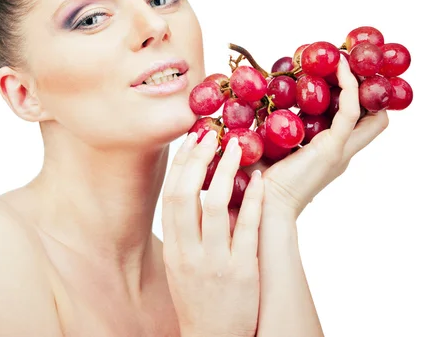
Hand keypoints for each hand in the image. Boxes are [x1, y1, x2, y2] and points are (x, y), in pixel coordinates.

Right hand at [162, 130, 264, 336]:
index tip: (191, 141)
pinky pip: (247, 228)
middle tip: (212, 135)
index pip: (170, 197)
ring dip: (226, 171)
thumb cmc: (200, 298)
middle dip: (197, 160)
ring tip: (238, 146)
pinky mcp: (242, 272)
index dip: (180, 166)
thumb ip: (186, 231)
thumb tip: (194, 193)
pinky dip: (254, 200)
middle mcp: (188, 253)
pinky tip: (260, 180)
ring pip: (215, 205)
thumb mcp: (182, 265)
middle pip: (185, 195)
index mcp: (173, 249)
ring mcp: (215, 262)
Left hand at [243, 54, 388, 219]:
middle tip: (347, 63)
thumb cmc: (259, 183)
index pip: (354, 123)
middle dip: (366, 91)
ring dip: (360, 84)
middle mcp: (339, 151)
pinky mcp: (333, 147)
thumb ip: (264, 128)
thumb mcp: (265, 148)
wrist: (262, 208)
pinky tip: (338, 66)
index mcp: (326, 153)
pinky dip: (348, 85)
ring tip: (344, 58)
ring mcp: (340, 150)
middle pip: (372, 119)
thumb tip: (246, 104)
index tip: (334, 70)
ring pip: (370, 114)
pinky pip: (349, 110)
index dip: (352, 98)